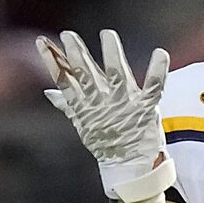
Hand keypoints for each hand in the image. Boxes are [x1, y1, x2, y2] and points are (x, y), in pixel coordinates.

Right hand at [37, 28, 166, 173]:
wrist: (129, 167)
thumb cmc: (107, 143)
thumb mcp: (83, 123)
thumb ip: (67, 104)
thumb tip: (49, 91)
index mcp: (86, 105)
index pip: (65, 80)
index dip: (53, 62)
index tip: (43, 43)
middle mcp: (102, 102)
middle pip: (86, 74)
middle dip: (76, 54)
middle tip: (68, 35)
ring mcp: (124, 104)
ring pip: (116, 75)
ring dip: (112, 55)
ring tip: (107, 35)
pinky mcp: (146, 108)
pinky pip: (153, 87)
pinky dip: (157, 71)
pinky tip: (160, 53)